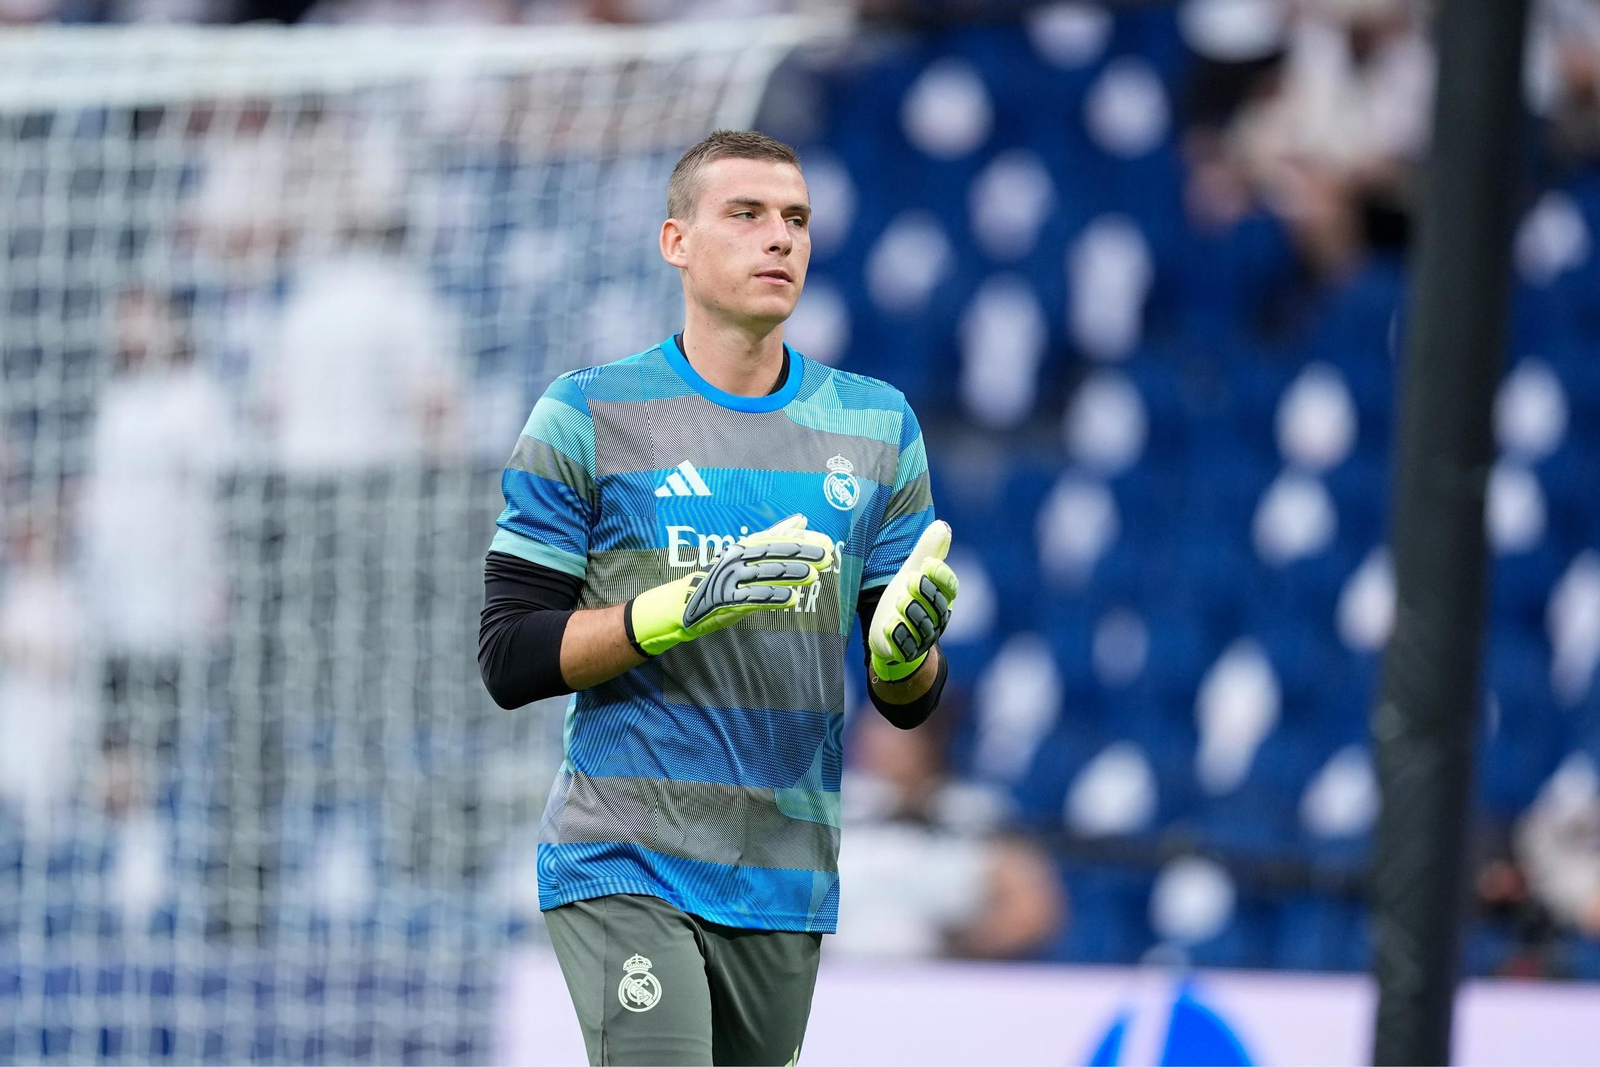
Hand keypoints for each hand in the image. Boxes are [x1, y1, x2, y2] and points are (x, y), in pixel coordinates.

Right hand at [627, 514, 833, 656]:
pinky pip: (752, 598)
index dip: (802, 539)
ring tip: (814, 576)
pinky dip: (773, 598)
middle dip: (802, 554)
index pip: (776, 538)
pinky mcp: (726, 601)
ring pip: (765, 574)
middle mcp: (736, 559)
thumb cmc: (719, 580)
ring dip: (791, 574)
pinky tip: (792, 599)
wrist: (682, 605)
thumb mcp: (746, 556)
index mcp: (743, 547)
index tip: (826, 541)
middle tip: (827, 556)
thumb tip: (801, 520)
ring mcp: (730, 579)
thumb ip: (774, 537)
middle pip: (773, 553)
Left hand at [869, 520, 957, 681]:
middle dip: (925, 593)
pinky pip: (905, 646)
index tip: (927, 564)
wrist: (891, 629)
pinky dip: (897, 636)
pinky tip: (889, 625)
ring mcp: (922, 637)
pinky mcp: (904, 650)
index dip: (941, 577)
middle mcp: (937, 619)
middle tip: (910, 579)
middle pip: (937, 607)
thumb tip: (942, 525)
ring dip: (912, 613)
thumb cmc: (906, 594)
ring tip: (900, 601)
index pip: (950, 588)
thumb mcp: (913, 570)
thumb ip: (928, 549)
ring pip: (923, 627)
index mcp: (942, 597)